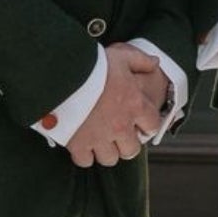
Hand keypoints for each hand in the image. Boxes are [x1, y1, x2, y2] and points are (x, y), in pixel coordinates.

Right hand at [64, 44, 165, 168]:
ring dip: (106, 151)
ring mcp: (99, 137)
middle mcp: (121, 126)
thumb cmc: (93, 63)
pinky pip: (85, 160)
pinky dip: (83, 155)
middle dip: (126, 144)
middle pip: (131, 150)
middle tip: (117, 135)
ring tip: (98, 140)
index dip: (147, 125)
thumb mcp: (120, 55)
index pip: (152, 125)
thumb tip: (155, 63)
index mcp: (135, 105)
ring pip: (110, 158)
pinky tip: (80, 144)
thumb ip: (140, 60)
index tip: (140, 124)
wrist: (62, 73)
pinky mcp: (78, 144)